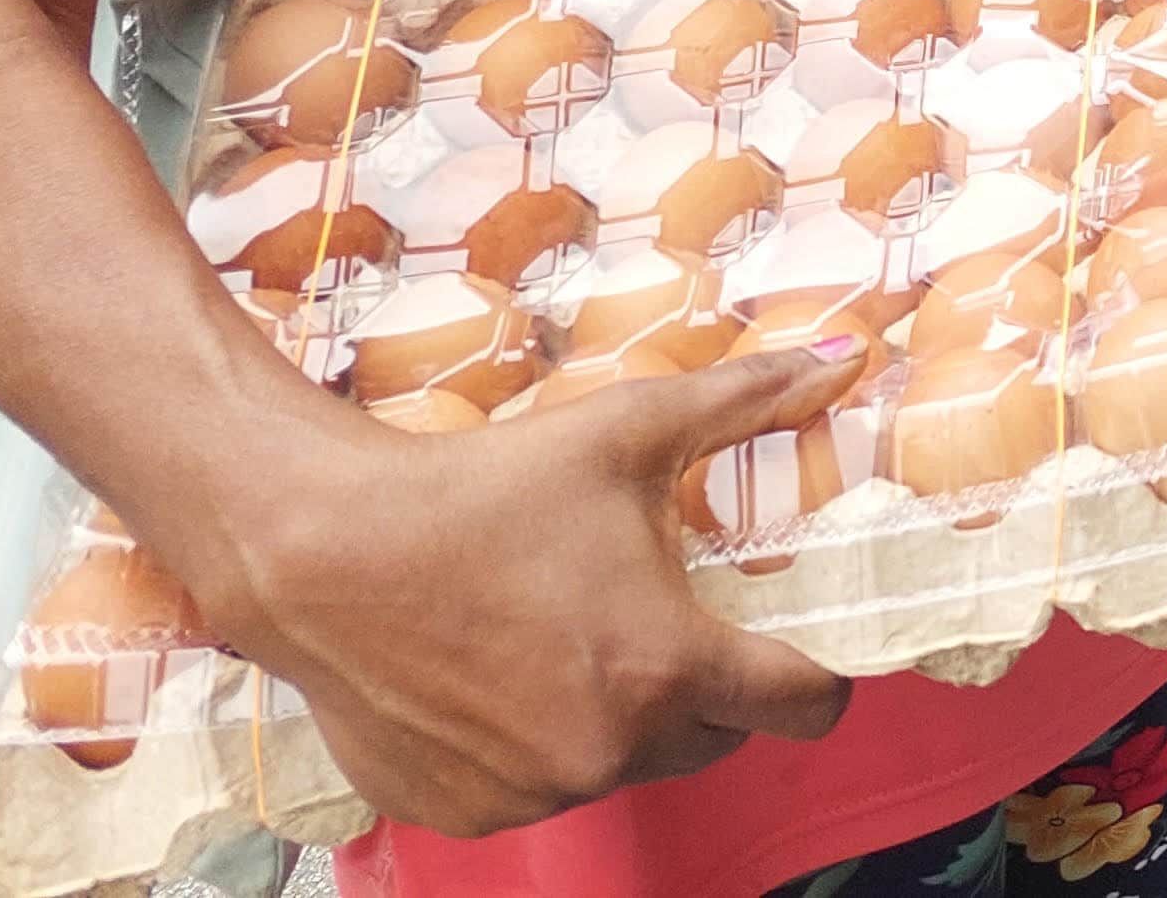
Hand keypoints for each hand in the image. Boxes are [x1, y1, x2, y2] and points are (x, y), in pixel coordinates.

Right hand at [203, 351, 860, 833]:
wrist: (320, 554)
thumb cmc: (482, 491)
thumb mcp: (630, 430)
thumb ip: (748, 400)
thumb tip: (846, 355)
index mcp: (666, 669)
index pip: (802, 707)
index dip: (819, 675)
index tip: (805, 644)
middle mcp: (608, 751)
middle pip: (714, 737)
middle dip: (710, 687)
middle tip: (669, 618)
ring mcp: (533, 792)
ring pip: (625, 764)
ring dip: (622, 717)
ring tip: (572, 637)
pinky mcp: (464, 811)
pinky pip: (539, 787)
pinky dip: (539, 746)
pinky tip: (503, 679)